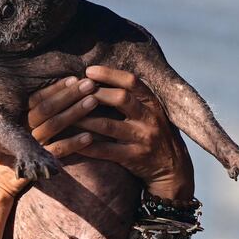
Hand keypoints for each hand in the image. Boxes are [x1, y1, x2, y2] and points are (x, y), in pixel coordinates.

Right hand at [0, 77, 98, 196]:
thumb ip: (4, 106)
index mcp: (11, 118)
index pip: (36, 99)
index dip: (55, 88)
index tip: (74, 78)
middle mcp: (18, 130)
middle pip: (47, 108)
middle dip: (70, 95)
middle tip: (90, 84)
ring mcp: (27, 147)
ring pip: (53, 126)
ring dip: (75, 113)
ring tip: (94, 102)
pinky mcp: (35, 165)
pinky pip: (56, 152)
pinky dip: (73, 143)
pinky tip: (89, 136)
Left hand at [75, 66, 194, 199]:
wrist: (173, 168)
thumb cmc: (155, 134)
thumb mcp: (151, 112)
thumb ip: (134, 98)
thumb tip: (103, 79)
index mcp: (152, 103)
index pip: (132, 81)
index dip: (110, 74)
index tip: (89, 70)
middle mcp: (149, 118)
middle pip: (121, 99)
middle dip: (95, 94)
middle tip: (75, 92)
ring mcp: (142, 138)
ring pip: (108, 126)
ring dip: (85, 119)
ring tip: (66, 115)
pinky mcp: (134, 157)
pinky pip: (107, 151)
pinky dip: (88, 146)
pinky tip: (73, 142)